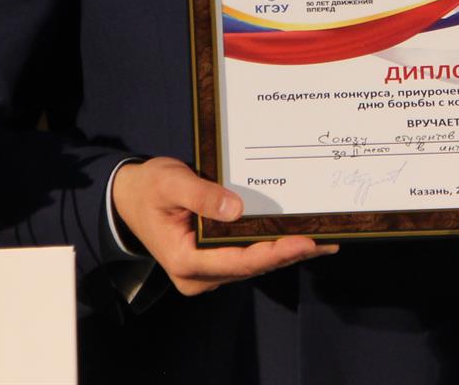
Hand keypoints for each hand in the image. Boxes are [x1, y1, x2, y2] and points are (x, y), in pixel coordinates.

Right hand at [112, 157, 337, 295]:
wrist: (130, 198)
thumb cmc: (149, 188)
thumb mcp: (170, 182)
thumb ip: (200, 195)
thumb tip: (235, 209)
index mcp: (185, 261)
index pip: (238, 261)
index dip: (274, 252)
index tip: (305, 242)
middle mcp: (198, 276)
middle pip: (252, 267)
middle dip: (290, 253)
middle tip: (327, 240)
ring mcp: (208, 272)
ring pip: (253, 265)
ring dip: (286, 253)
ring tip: (324, 239)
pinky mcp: (216, 263)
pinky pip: (248, 258)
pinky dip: (273, 248)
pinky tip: (299, 237)